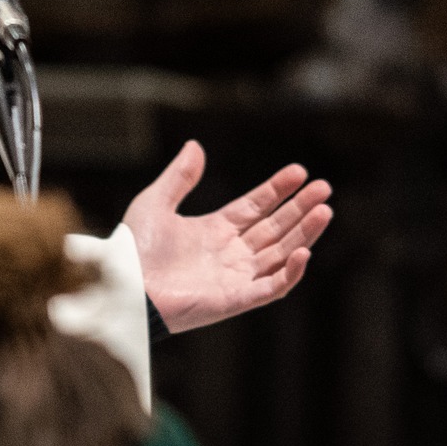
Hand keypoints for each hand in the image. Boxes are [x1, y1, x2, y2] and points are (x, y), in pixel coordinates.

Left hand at [126, 141, 332, 333]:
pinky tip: (303, 251)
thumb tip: (195, 146)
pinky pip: (272, 288)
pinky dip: (290, 272)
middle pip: (275, 228)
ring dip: (304, 233)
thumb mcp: (155, 204)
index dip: (277, 189)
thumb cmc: (132, 251)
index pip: (256, 206)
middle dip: (300, 208)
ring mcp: (235, 277)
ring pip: (281, 254)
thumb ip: (178, 178)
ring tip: (323, 210)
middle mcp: (230, 253)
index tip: (300, 171)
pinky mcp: (235, 299)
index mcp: (214, 231)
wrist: (122, 287)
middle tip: (324, 187)